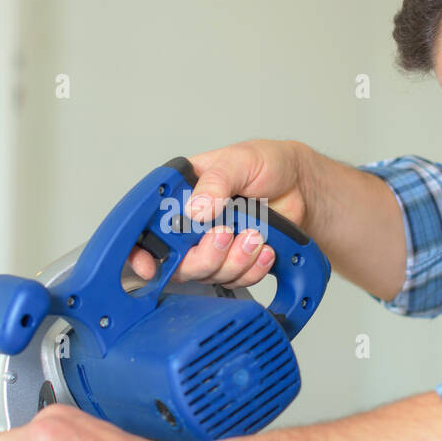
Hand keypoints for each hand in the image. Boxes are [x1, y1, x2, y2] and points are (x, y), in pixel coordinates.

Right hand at [127, 139, 314, 289]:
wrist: (302, 187)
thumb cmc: (267, 164)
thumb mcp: (239, 160)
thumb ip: (216, 181)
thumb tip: (196, 209)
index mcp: (180, 194)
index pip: (146, 225)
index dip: (139, 249)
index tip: (148, 264)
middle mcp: (191, 223)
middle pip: (177, 260)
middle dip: (204, 255)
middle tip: (225, 234)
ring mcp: (212, 245)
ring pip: (208, 273)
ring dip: (234, 259)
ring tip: (254, 234)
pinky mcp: (234, 260)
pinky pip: (236, 280)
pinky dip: (253, 267)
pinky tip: (264, 247)